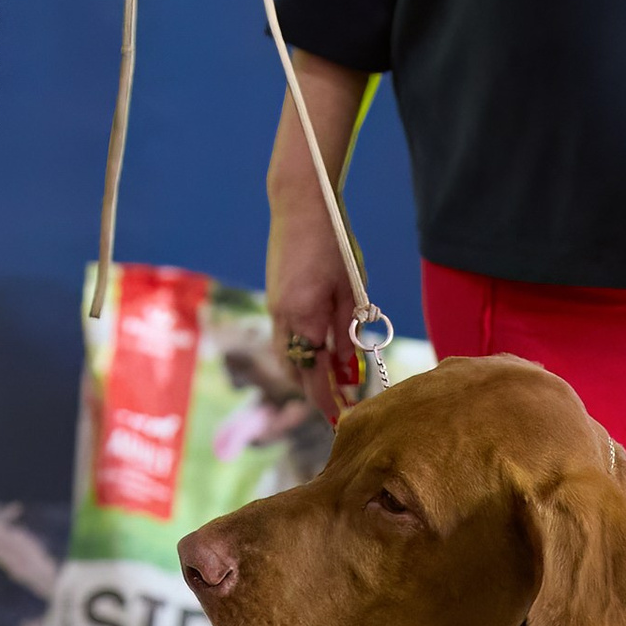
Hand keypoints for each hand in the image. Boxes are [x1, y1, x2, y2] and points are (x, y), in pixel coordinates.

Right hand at [265, 193, 358, 427]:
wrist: (301, 205)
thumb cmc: (335, 242)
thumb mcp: (352, 288)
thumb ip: (349, 330)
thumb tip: (350, 368)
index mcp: (303, 318)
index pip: (315, 375)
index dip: (327, 401)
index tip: (341, 421)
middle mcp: (281, 318)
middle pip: (296, 371)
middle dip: (315, 391)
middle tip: (340, 405)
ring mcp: (273, 309)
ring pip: (287, 356)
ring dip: (306, 372)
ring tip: (333, 381)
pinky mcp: (274, 299)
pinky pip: (285, 338)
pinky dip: (300, 352)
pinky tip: (320, 351)